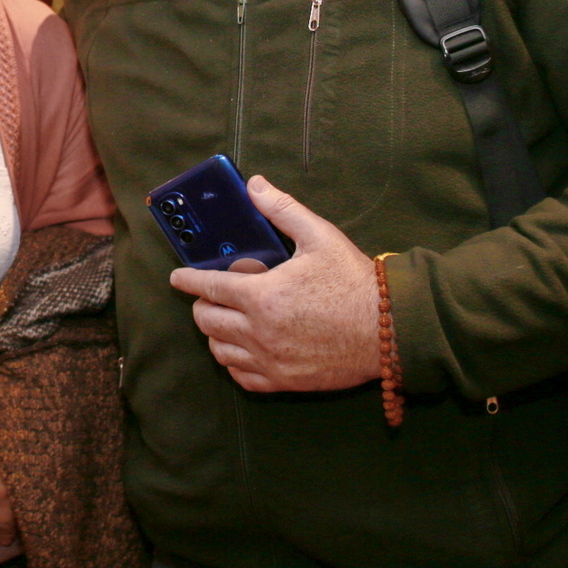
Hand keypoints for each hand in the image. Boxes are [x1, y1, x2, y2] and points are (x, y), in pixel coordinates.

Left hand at [167, 175, 381, 392]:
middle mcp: (259, 332)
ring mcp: (270, 360)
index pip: (208, 288)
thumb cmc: (355, 282)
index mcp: (262, 296)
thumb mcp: (320, 237)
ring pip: (219, 350)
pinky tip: (245, 348)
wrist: (390, 331)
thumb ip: (283, 209)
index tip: (177, 277)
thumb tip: (254, 186)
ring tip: (231, 318)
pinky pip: (242, 376)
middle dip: (203, 304)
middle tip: (216, 294)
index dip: (187, 280)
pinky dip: (235, 361)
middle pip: (207, 320)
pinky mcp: (284, 382)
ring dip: (217, 333)